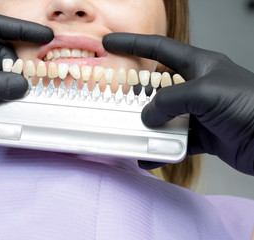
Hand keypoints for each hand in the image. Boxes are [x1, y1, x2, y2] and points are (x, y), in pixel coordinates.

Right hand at [103, 33, 253, 175]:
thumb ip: (169, 100)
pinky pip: (174, 142)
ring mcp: (199, 112)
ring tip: (131, 132)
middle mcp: (197, 87)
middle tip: (116, 99)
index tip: (110, 43)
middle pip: (158, 86)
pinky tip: (149, 156)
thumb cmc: (250, 106)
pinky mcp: (203, 135)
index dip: (133, 43)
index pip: (159, 48)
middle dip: (137, 93)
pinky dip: (161, 150)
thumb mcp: (205, 92)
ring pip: (164, 117)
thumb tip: (147, 116)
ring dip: (147, 127)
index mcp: (199, 65)